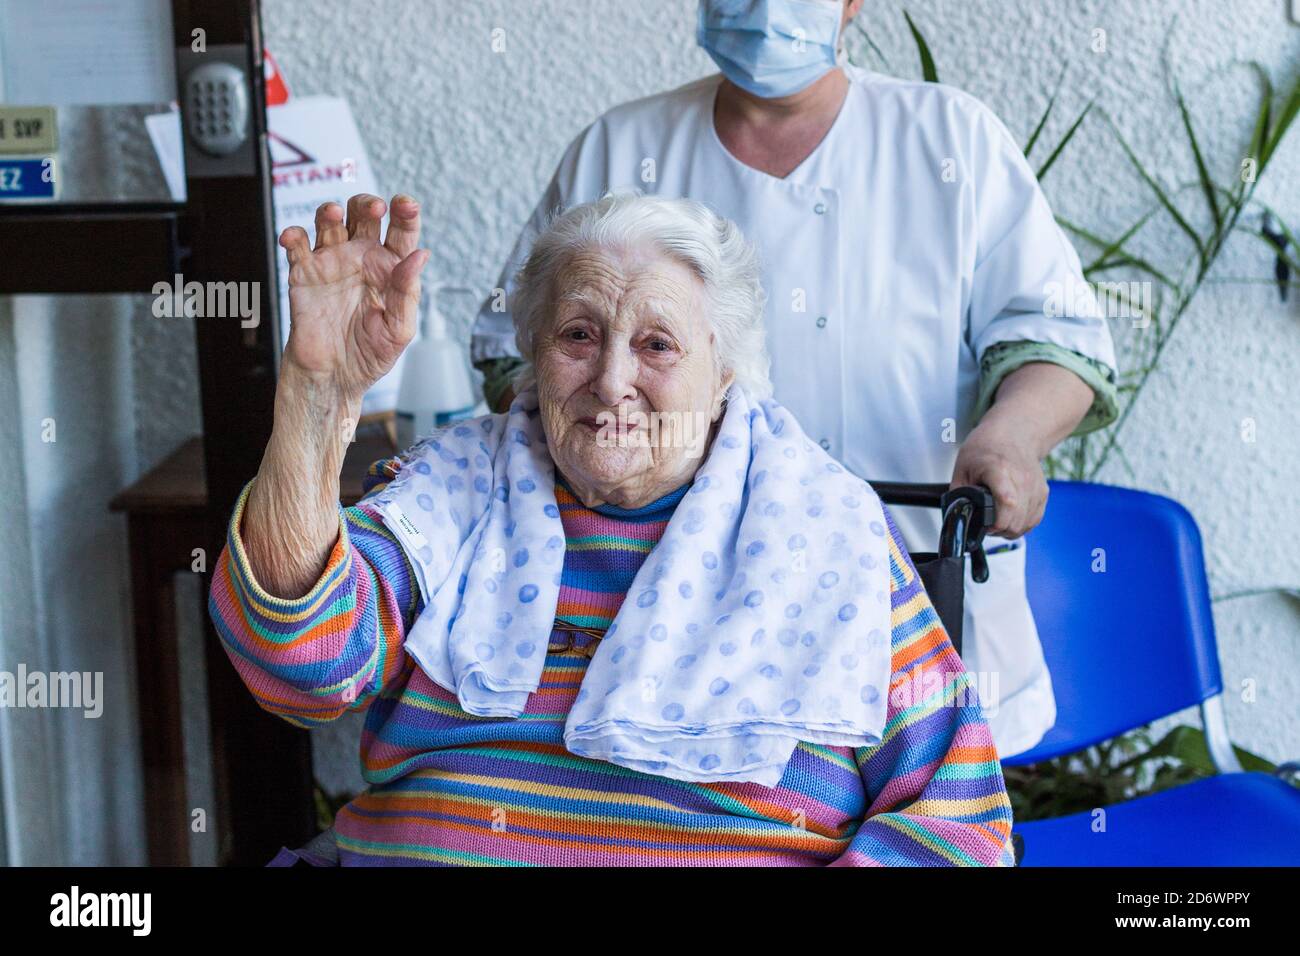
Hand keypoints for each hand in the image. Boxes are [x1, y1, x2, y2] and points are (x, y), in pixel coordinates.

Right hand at [278, 193, 429, 399]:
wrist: (332, 377)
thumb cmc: (369, 355)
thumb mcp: (398, 329)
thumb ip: (407, 292)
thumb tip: (420, 256)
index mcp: (390, 269)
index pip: (401, 233)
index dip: (406, 214)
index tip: (407, 204)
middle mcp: (361, 259)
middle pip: (364, 216)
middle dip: (368, 204)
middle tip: (376, 209)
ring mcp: (332, 263)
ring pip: (330, 222)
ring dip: (331, 212)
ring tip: (334, 214)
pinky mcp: (304, 273)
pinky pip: (297, 246)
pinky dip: (294, 236)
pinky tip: (295, 238)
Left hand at [950, 421, 1048, 538]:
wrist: (1013, 433)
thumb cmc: (985, 448)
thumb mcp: (961, 468)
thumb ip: (959, 494)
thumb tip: (956, 516)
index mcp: (999, 470)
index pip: (1008, 502)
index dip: (997, 521)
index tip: (986, 525)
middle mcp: (1022, 479)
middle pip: (1017, 519)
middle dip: (1000, 529)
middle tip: (987, 524)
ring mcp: (1035, 486)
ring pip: (1027, 523)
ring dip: (1011, 529)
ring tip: (998, 521)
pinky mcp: (1043, 492)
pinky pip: (1034, 519)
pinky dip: (1022, 524)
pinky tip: (1011, 518)